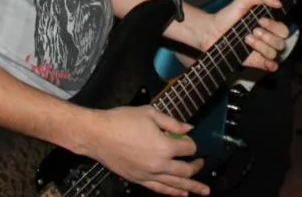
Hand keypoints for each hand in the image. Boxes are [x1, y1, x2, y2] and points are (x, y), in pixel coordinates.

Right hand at [81, 106, 208, 196]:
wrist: (97, 135)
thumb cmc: (122, 120)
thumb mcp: (150, 113)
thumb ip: (172, 123)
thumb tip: (189, 129)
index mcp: (164, 146)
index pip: (187, 148)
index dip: (190, 142)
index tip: (187, 138)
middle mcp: (159, 164)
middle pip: (185, 170)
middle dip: (196, 166)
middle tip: (202, 163)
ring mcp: (149, 175)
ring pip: (175, 184)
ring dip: (191, 187)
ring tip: (204, 190)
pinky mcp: (138, 180)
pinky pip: (160, 189)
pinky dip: (172, 192)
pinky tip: (181, 194)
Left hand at [203, 0, 287, 71]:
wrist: (212, 32)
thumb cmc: (227, 16)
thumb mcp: (243, 0)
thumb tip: (278, 3)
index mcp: (267, 25)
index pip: (283, 29)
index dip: (274, 26)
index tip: (260, 20)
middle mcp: (266, 38)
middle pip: (281, 42)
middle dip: (268, 36)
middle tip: (254, 30)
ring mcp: (261, 50)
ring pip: (274, 53)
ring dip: (261, 46)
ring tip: (247, 39)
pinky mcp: (255, 61)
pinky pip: (271, 66)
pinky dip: (271, 64)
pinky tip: (265, 60)